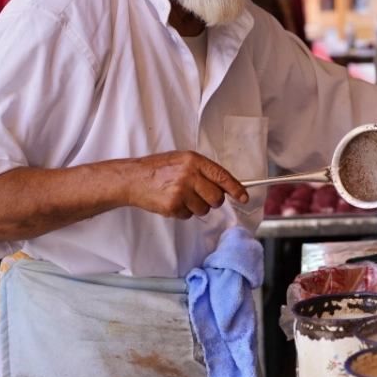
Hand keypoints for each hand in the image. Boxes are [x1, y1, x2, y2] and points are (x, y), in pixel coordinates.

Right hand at [124, 151, 248, 219]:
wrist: (133, 178)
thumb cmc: (158, 169)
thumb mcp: (182, 160)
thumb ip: (203, 171)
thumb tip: (225, 185)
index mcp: (194, 160)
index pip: (222, 176)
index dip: (236, 189)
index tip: (244, 197)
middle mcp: (189, 174)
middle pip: (217, 198)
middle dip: (213, 201)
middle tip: (202, 197)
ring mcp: (181, 191)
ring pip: (204, 209)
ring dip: (196, 207)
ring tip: (181, 196)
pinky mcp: (173, 205)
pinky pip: (189, 215)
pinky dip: (183, 212)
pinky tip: (172, 202)